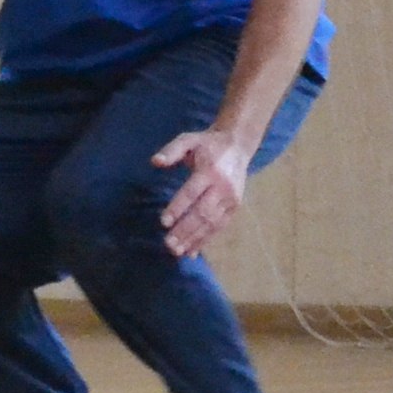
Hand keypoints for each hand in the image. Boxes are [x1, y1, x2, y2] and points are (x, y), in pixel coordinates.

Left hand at [149, 129, 248, 254]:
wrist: (238, 146)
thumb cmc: (208, 144)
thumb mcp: (188, 140)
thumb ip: (172, 150)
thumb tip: (155, 161)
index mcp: (210, 171)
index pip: (192, 193)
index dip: (178, 208)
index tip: (164, 222)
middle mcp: (223, 187)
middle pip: (202, 213)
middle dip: (185, 230)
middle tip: (168, 244)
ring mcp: (231, 199)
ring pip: (212, 224)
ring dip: (194, 240)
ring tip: (177, 252)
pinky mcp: (235, 207)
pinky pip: (219, 227)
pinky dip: (206, 241)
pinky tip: (192, 252)